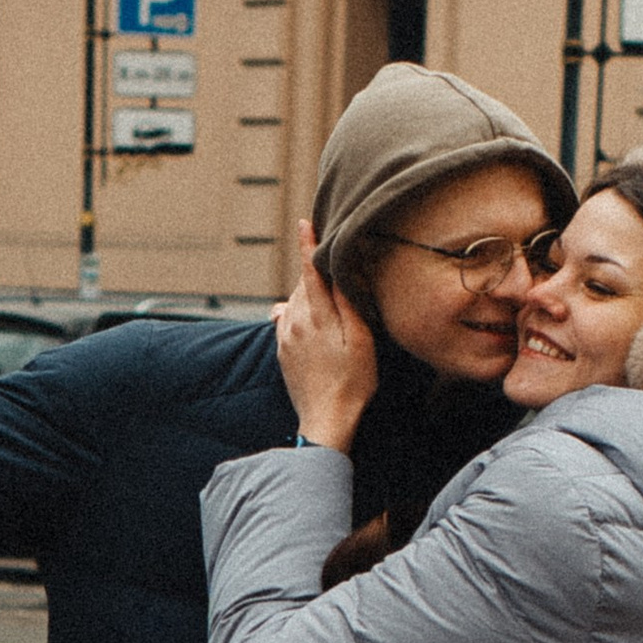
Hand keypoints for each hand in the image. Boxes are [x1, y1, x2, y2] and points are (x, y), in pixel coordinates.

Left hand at [273, 219, 375, 452]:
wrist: (325, 419)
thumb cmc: (353, 382)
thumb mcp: (361, 340)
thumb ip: (348, 304)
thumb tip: (339, 273)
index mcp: (316, 316)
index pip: (310, 271)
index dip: (308, 245)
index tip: (305, 223)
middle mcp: (294, 322)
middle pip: (302, 284)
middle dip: (313, 270)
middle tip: (330, 258)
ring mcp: (285, 337)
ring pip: (294, 301)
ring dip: (307, 292)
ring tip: (325, 291)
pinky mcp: (281, 351)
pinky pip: (286, 319)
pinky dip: (297, 310)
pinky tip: (309, 317)